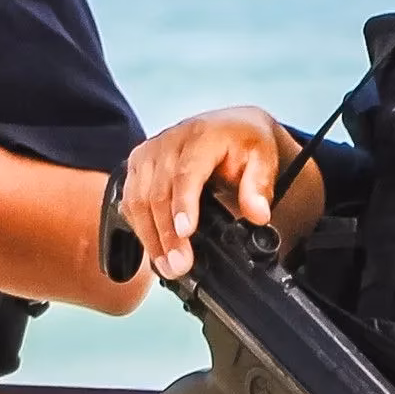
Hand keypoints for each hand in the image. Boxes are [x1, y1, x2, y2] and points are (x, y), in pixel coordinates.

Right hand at [113, 106, 315, 281]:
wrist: (228, 126)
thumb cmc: (243, 143)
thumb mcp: (264, 158)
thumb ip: (260, 186)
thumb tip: (258, 215)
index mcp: (201, 136)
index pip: (186, 172)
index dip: (183, 204)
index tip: (185, 232)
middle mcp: (168, 142)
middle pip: (158, 191)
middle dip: (166, 233)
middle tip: (179, 265)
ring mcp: (148, 153)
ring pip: (137, 199)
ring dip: (150, 237)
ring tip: (167, 267)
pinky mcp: (137, 166)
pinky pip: (130, 201)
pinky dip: (140, 228)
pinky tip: (154, 250)